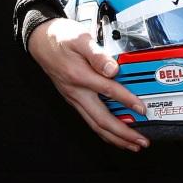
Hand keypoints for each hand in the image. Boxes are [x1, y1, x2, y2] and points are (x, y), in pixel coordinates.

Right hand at [28, 17, 150, 151]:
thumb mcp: (80, 39)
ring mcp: (74, 98)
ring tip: (131, 144)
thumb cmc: (60, 38)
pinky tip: (113, 134)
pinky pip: (90, 120)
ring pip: (95, 125)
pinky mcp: (74, 99)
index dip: (127, 101)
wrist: (40, 40)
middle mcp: (77, 92)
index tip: (142, 109)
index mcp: (80, 77)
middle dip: (123, 134)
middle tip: (141, 141)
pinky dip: (104, 131)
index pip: (109, 91)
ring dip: (114, 137)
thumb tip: (113, 69)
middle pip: (101, 120)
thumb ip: (97, 54)